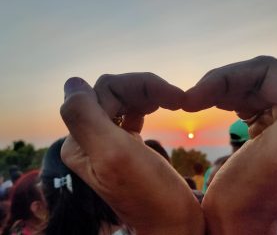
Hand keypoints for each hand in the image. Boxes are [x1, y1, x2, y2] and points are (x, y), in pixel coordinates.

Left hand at [60, 77, 203, 234]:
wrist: (173, 223)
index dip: (136, 87)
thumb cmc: (151, 194)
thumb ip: (84, 117)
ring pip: (124, 99)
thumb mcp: (114, 155)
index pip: (102, 92)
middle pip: (113, 93)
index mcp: (80, 141)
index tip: (170, 96)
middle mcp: (89, 139)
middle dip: (145, 89)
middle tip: (177, 99)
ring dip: (149, 95)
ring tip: (175, 101)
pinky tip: (161, 108)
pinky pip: (131, 111)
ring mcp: (108, 140)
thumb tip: (72, 82)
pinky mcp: (126, 143)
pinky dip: (148, 104)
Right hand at [198, 58, 276, 233]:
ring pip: (246, 86)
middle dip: (219, 84)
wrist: (235, 222)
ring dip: (217, 90)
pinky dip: (221, 98)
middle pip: (256, 77)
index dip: (229, 77)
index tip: (196, 95)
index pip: (269, 73)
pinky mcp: (266, 127)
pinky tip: (208, 105)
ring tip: (193, 103)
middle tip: (189, 100)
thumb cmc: (252, 196)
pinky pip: (242, 98)